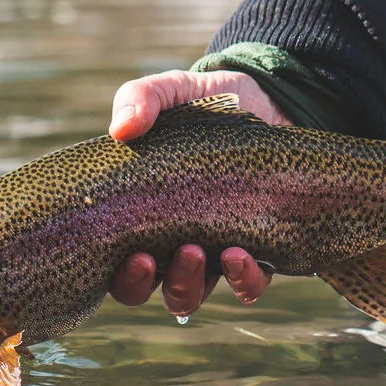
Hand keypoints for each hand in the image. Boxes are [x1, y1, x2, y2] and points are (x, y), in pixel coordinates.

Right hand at [107, 69, 285, 313]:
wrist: (267, 99)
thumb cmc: (205, 103)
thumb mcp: (171, 92)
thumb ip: (141, 99)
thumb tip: (121, 129)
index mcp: (143, 216)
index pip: (118, 265)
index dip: (121, 275)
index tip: (131, 254)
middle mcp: (174, 242)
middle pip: (154, 288)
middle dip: (155, 282)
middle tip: (167, 254)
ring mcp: (216, 249)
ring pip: (194, 293)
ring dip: (192, 284)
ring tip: (201, 252)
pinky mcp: (259, 247)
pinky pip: (249, 284)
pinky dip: (244, 280)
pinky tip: (242, 255)